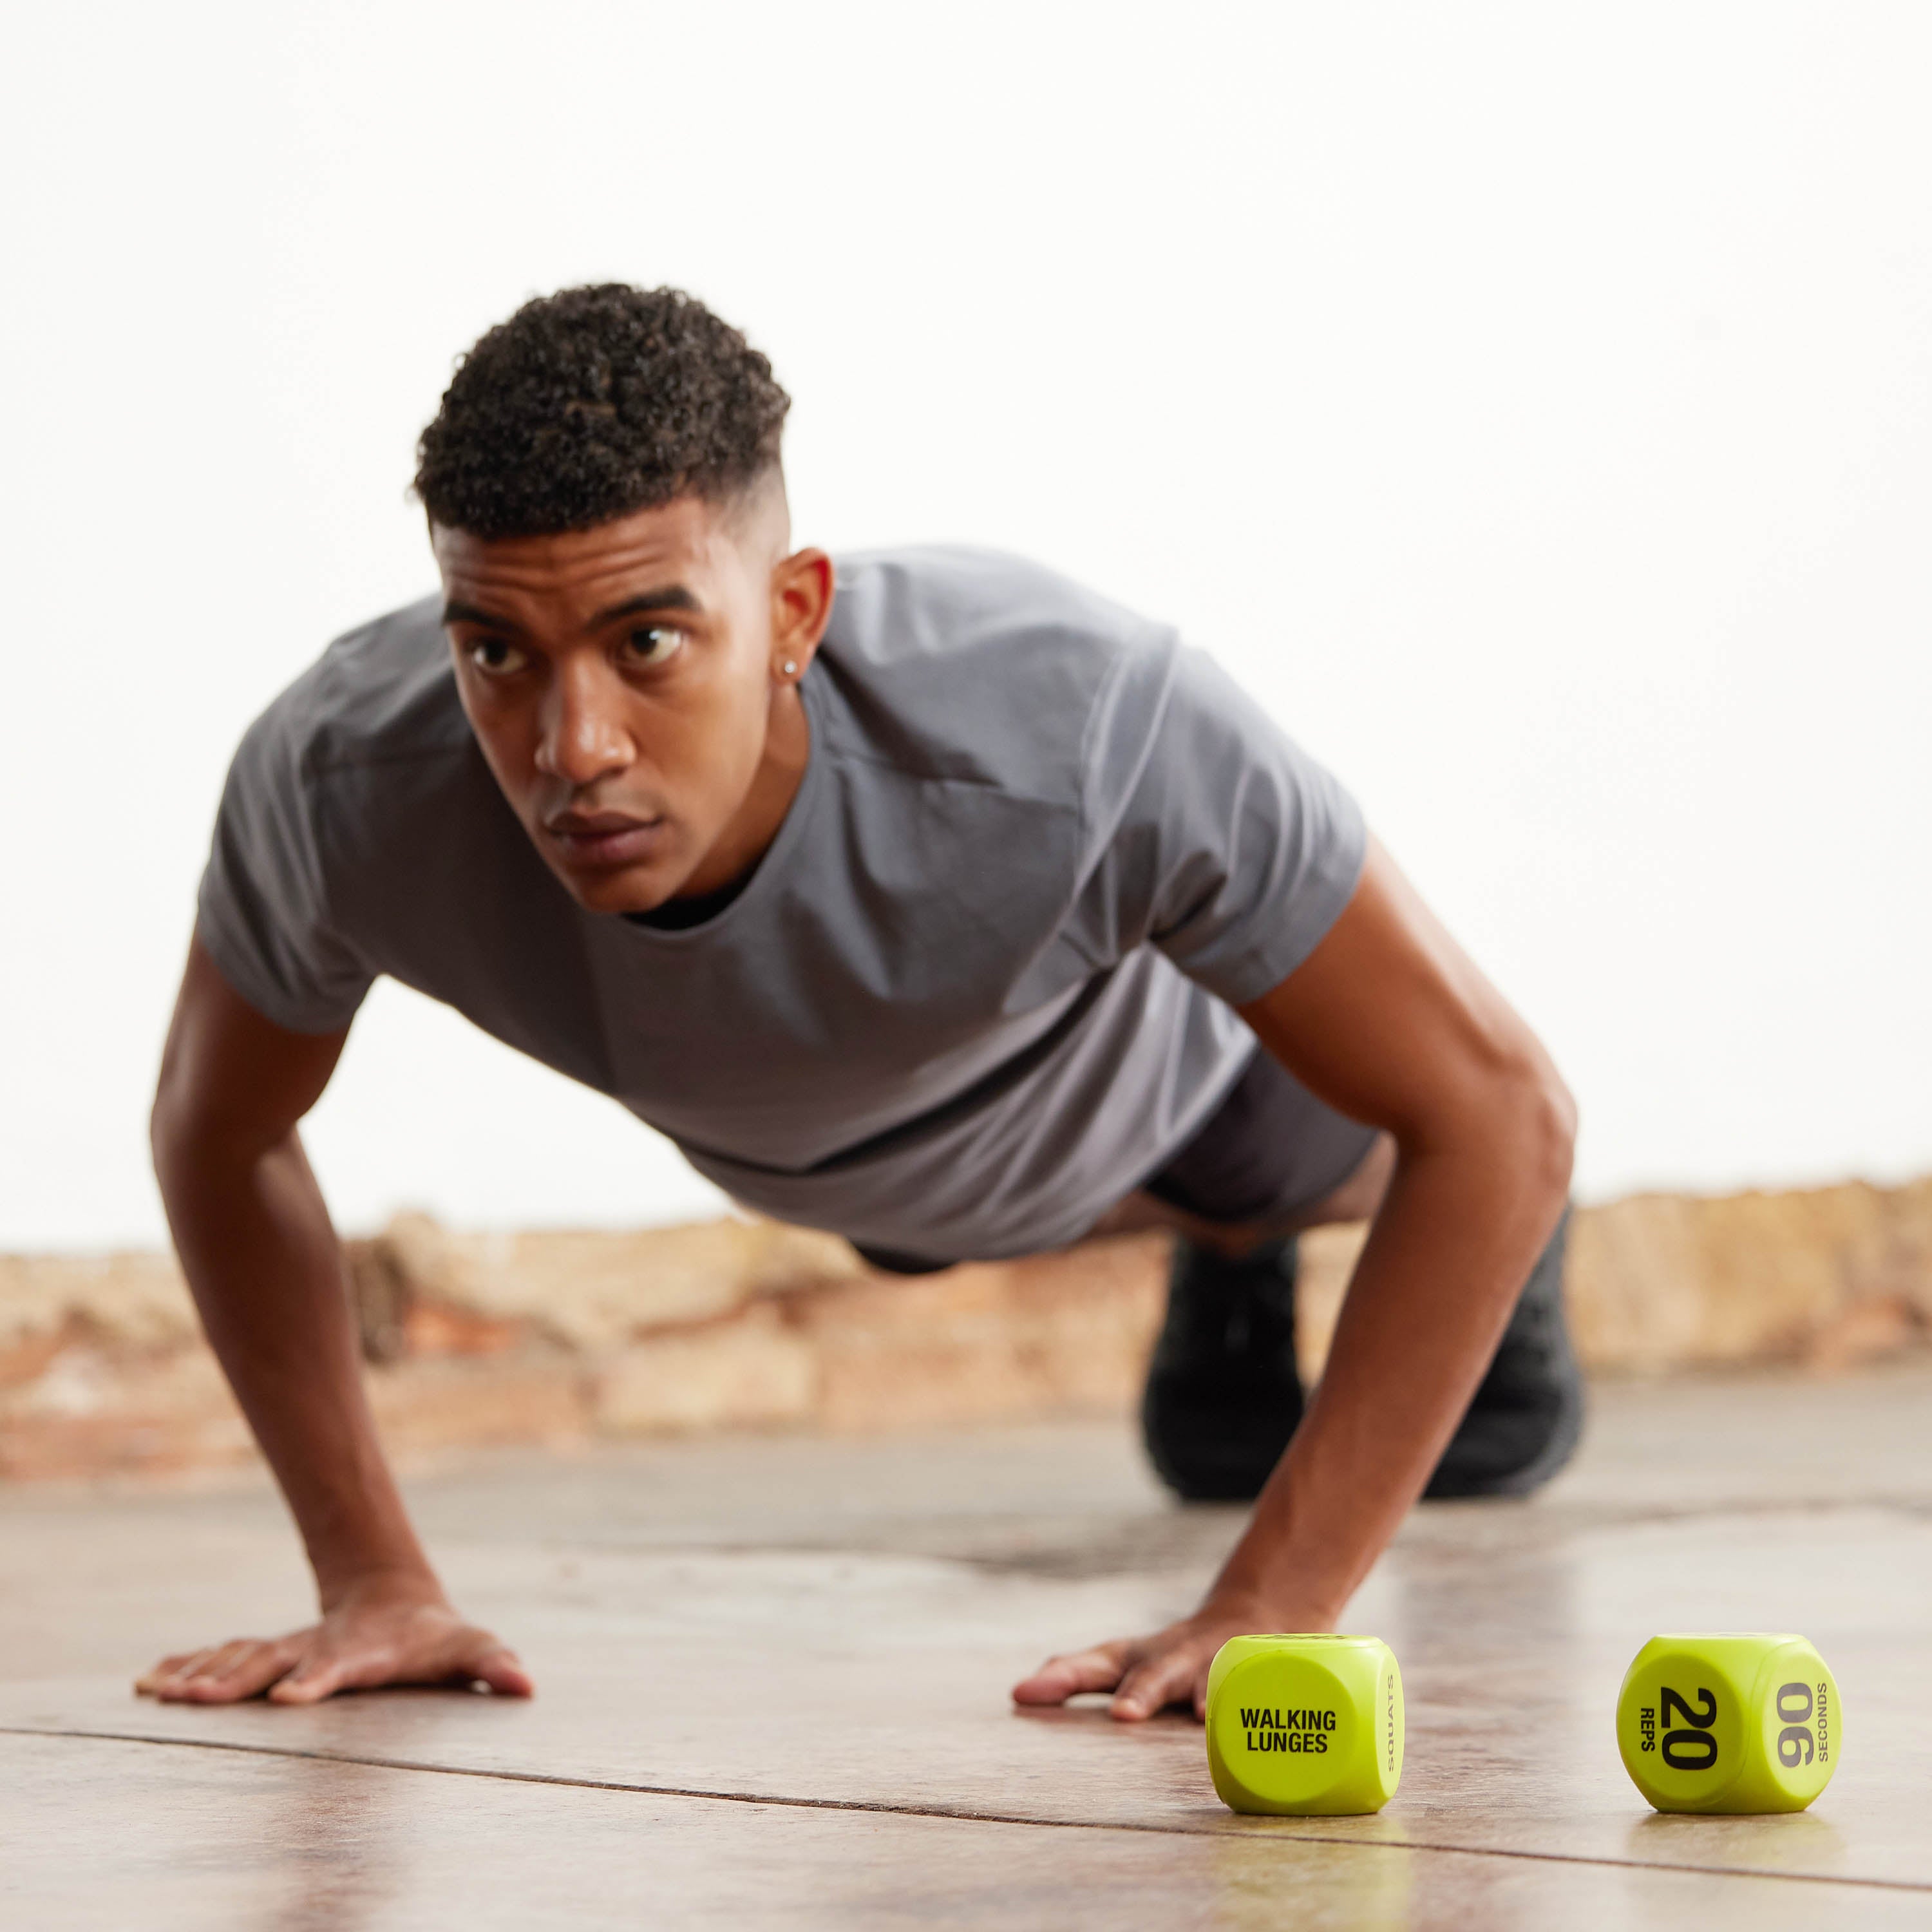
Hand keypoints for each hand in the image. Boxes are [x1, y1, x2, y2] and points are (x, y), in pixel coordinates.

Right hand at [134, 1573, 532, 1705]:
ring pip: (238, 1659)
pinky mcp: (269, 1654)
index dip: (316, 1680)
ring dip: (199, 1675)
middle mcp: (315, 1648)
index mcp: (360, 1652)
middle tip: (197, 1700)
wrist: (396, 1598)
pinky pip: (222, 1658)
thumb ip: (494, 1664)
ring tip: (158, 1691)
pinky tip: (149, 1682)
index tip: (292, 1696)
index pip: (336, 1667)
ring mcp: (288, 1649)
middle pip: (271, 1663)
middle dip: (234, 1680)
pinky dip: (187, 1667)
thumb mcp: (468, 1648)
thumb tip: (527, 1684)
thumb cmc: (436, 1639)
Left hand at [1012, 1593, 1311, 1722]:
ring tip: (1203, 1716)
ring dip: (1207, 1695)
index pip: (1092, 1665)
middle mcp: (1172, 1658)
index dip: (1062, 1677)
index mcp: (1135, 1658)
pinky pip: (1251, 1688)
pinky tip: (1245, 1719)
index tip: (1025, 1693)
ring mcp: (1214, 1664)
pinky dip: (1248, 1701)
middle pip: (1152, 1673)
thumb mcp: (1126, 1662)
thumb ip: (1076, 1675)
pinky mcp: (1251, 1672)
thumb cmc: (1174, 1656)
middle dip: (1140, 1692)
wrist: (1254, 1621)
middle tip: (1123, 1714)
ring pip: (1206, 1678)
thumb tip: (1018, 1691)